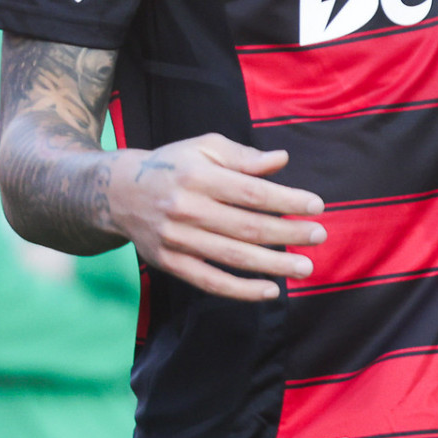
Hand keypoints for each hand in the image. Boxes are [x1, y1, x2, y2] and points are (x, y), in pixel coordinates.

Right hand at [107, 135, 326, 301]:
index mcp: (198, 177)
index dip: (286, 200)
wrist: (118, 193)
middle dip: (288, 233)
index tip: (317, 206)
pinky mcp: (169, 263)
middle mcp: (186, 209)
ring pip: (232, 257)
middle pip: (246, 227)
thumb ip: (243, 156)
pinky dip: (240, 290)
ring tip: (305, 267)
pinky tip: (270, 290)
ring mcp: (176, 240)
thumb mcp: (204, 148)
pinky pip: (209, 281)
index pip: (251, 192)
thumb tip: (281, 161)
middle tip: (319, 236)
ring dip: (273, 265)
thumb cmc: (173, 165)